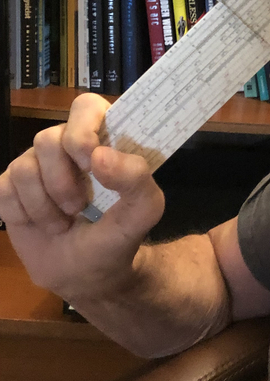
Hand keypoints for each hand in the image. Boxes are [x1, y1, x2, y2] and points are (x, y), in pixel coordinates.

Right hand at [0, 93, 164, 301]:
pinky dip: (26, 214)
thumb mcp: (144, 210)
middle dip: (62, 180)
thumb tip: (100, 156)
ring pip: (24, 166)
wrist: (85, 274)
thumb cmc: (118, 234)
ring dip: (46, 204)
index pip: (86, 106)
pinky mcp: (9, 186)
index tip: (91, 162)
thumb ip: (137, 178)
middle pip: (48, 138)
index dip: (83, 129)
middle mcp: (66, 144)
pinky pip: (5, 189)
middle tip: (79, 207)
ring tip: (65, 221)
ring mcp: (35, 164)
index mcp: (103, 139)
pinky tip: (44, 224)